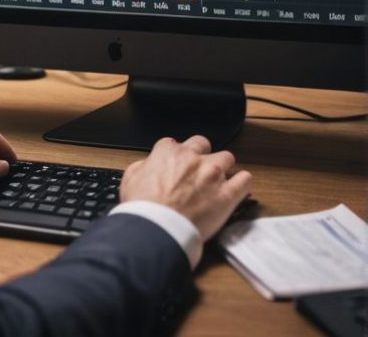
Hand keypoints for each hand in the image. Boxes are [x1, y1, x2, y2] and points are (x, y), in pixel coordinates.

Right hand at [119, 135, 251, 240]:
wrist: (157, 230)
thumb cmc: (143, 209)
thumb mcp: (130, 180)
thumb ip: (141, 167)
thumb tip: (146, 167)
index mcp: (168, 152)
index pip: (174, 144)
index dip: (175, 156)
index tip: (176, 165)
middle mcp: (192, 158)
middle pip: (203, 144)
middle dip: (201, 155)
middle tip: (198, 170)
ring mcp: (212, 175)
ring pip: (227, 158)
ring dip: (223, 167)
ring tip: (219, 180)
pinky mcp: (227, 194)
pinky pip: (244, 180)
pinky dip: (242, 183)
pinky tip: (239, 188)